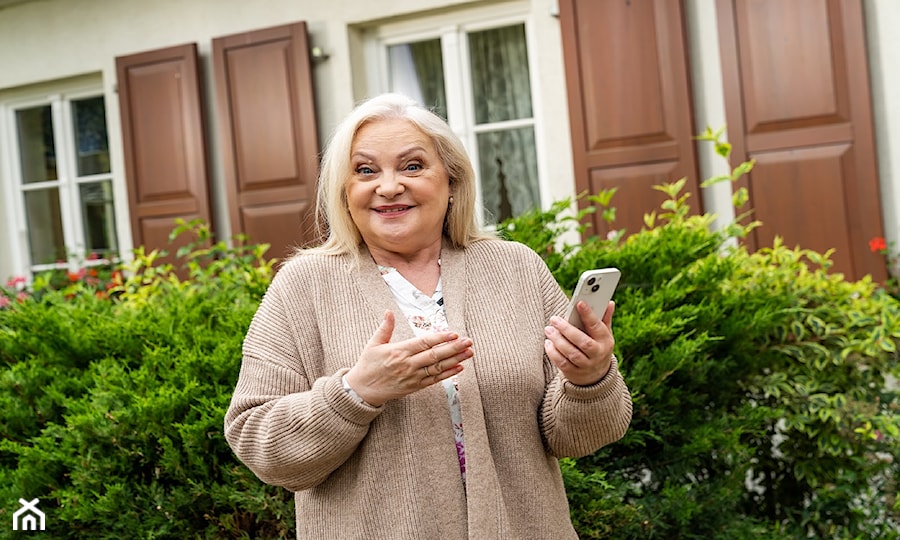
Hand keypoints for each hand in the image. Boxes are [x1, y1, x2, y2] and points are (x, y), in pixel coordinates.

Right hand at [345, 310, 473, 405]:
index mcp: (399, 351)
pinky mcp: (414, 387)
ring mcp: (412, 377)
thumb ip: (384, 328)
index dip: (440, 338)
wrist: (362, 390)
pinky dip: (448, 374)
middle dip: (454, 348)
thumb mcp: (373, 344)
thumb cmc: (367, 365)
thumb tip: (388, 311)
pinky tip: (459, 367)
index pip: (424, 343)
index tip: (454, 333)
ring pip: (438, 368)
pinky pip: (434, 380)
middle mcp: (408, 364)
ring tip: (469, 352)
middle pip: (435, 355)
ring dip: (455, 360)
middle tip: (468, 341)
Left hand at [543, 300, 615, 385]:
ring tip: (549, 330)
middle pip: (583, 342)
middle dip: (567, 329)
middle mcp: (598, 354)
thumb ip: (604, 318)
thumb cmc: (597, 347)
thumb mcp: (604, 334)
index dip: (588, 314)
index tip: (579, 303)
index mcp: (605, 341)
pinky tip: (548, 343)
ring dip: (558, 340)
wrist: (596, 376)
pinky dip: (553, 353)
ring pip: (572, 353)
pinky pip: (562, 363)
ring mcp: (586, 365)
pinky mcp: (574, 373)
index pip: (597, 326)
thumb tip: (609, 302)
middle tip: (554, 319)